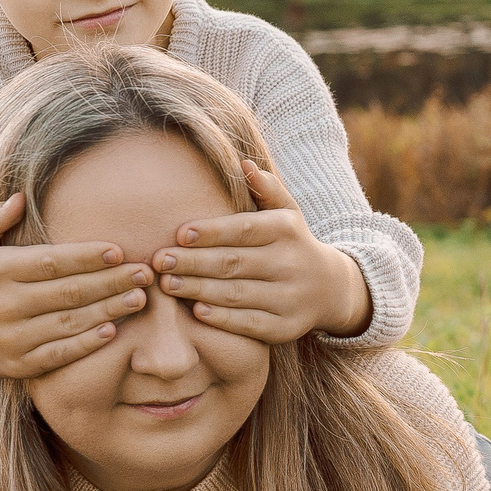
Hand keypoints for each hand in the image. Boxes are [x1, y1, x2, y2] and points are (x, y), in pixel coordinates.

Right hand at [0, 194, 151, 379]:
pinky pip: (59, 353)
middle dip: (111, 281)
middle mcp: (2, 304)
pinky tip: (113, 329)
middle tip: (144, 273)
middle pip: (68, 292)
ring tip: (139, 298)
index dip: (88, 257)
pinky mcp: (17, 365)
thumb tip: (19, 199)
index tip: (119, 251)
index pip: (51, 261)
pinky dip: (87, 343)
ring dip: (109, 310)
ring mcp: (10, 337)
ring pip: (69, 322)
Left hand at [153, 162, 372, 343]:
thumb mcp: (287, 212)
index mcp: (287, 230)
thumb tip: (243, 163)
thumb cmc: (292, 243)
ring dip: (198, 289)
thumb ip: (266, 188)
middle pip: (234, 263)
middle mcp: (291, 264)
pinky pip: (250, 324)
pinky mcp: (287, 327)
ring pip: (237, 293)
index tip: (178, 234)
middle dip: (193, 262)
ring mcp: (290, 298)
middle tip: (159, 261)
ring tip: (166, 284)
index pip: (244, 229)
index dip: (211, 232)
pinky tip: (197, 311)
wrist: (331, 289)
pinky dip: (223, 318)